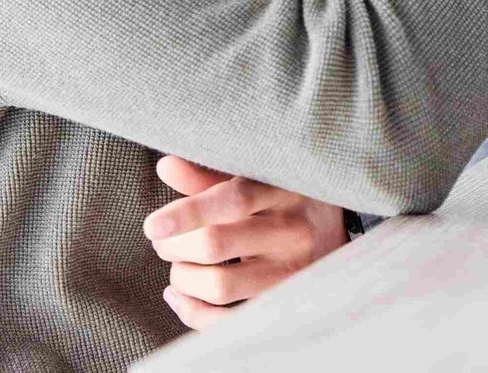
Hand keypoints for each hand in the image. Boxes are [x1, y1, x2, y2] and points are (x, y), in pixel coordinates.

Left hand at [143, 156, 349, 329]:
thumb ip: (209, 176)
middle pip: (217, 244)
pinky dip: (193, 313)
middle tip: (162, 241)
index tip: (153, 226)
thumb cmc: (283, 198)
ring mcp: (291, 271)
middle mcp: (291, 231)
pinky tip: (181, 296)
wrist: (335, 231)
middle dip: (175, 246)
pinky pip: (230, 320)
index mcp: (283, 189)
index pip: (233, 199)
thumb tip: (166, 166)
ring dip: (183, 279)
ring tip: (179, 268)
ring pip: (221, 285)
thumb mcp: (257, 178)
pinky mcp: (284, 301)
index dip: (188, 213)